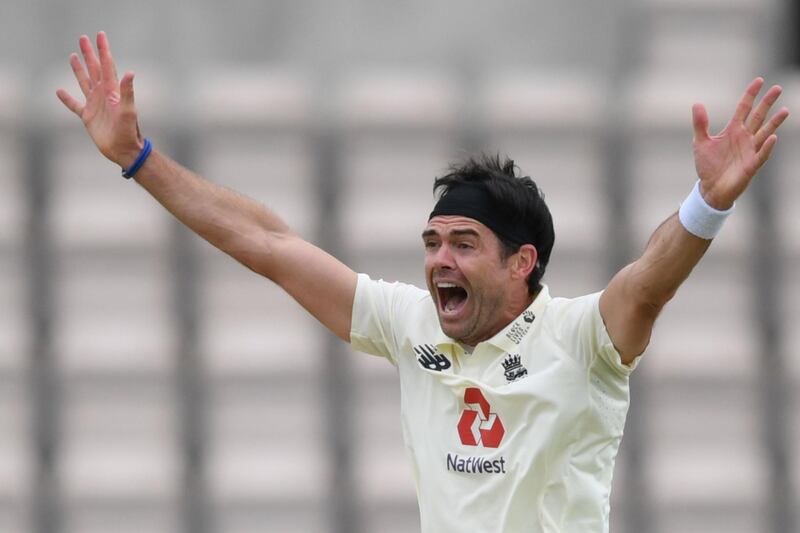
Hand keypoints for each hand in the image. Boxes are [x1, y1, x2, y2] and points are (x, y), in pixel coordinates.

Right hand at [56, 32, 142, 167]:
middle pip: (94, 69)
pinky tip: (59, 91)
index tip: (100, 35)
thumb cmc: (129, 131)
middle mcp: (103, 95)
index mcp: (112, 91)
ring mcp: (95, 105)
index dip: (103, 50)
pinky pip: (74, 105)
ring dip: (79, 69)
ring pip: (84, 82)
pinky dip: (66, 98)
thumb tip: (130, 72)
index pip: (106, 65)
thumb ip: (127, 91)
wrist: (124, 150)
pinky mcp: (88, 117)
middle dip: (89, 54)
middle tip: (83, 38)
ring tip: (73, 55)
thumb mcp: (128, 110)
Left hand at [692, 77, 789, 209]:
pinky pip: (761, 154)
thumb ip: (700, 124)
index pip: (744, 108)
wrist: (711, 188)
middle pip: (758, 116)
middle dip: (767, 103)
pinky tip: (773, 137)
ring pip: (765, 133)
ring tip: (785, 110)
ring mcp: (750, 150)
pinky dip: (767, 146)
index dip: (751, 95)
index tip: (759, 81)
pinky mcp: (751, 165)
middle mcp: (745, 137)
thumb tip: (697, 103)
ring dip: (774, 122)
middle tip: (777, 88)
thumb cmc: (708, 165)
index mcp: (733, 130)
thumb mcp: (701, 142)